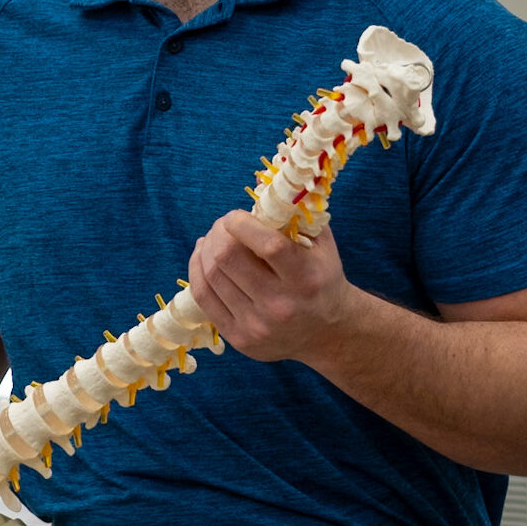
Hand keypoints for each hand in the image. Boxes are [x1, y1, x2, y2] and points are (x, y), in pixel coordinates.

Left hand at [186, 211, 353, 364]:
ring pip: (211, 276)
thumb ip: (296, 215)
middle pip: (228, 258)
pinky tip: (202, 257)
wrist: (328, 333)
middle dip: (219, 232)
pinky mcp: (239, 339)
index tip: (236, 216)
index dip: (241, 223)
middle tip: (223, 225)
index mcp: (305, 279)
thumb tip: (260, 187)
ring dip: (205, 249)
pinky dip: (197, 270)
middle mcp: (280, 306)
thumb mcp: (322, 244)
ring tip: (212, 239)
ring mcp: (256, 326)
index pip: (265, 245)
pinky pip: (204, 298)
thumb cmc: (323, 278)